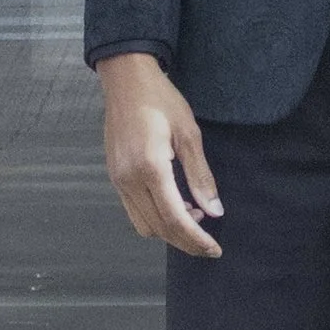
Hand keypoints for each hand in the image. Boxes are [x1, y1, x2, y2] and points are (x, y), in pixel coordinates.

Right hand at [96, 54, 223, 257]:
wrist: (126, 80)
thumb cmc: (160, 100)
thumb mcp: (189, 133)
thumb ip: (201, 176)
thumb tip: (215, 211)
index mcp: (150, 168)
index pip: (176, 219)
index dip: (197, 240)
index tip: (215, 249)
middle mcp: (129, 179)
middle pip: (160, 228)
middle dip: (186, 241)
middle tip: (209, 244)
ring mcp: (118, 180)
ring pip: (144, 225)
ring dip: (170, 231)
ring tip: (196, 217)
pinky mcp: (115, 176)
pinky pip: (134, 211)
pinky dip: (156, 218)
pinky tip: (176, 205)